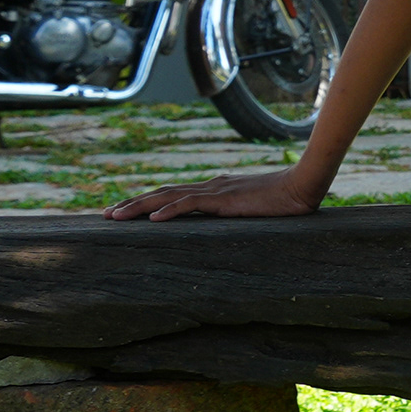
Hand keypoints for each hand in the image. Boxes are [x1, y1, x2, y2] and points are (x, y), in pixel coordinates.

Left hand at [104, 166, 327, 221]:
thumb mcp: (255, 209)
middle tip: (106, 215)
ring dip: (139, 206)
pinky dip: (169, 211)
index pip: (173, 193)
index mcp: (215, 189)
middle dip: (132, 203)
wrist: (304, 187)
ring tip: (115, 216)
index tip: (126, 211)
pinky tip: (152, 220)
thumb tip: (230, 225)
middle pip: (162, 193)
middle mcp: (209, 186)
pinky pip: (190, 204)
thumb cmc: (287, 201)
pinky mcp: (224, 200)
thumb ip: (238, 213)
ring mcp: (215, 191)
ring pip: (167, 197)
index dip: (147, 201)